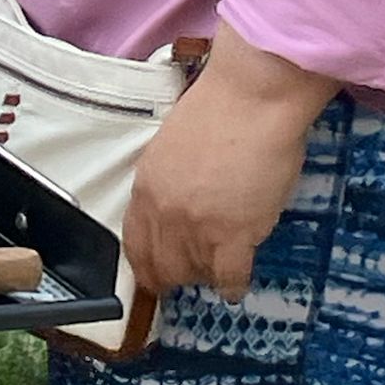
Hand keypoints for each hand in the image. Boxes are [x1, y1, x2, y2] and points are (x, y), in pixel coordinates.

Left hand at [122, 30, 335, 301]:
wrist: (250, 100)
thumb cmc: (219, 111)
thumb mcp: (172, 148)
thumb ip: (168, 183)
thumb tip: (179, 207)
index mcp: (146, 186)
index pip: (134, 243)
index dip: (147, 264)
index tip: (156, 273)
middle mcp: (164, 211)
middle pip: (162, 267)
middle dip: (179, 274)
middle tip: (196, 272)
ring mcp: (196, 227)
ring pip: (195, 274)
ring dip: (208, 274)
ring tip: (220, 266)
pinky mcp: (233, 236)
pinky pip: (228, 279)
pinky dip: (234, 283)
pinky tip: (238, 279)